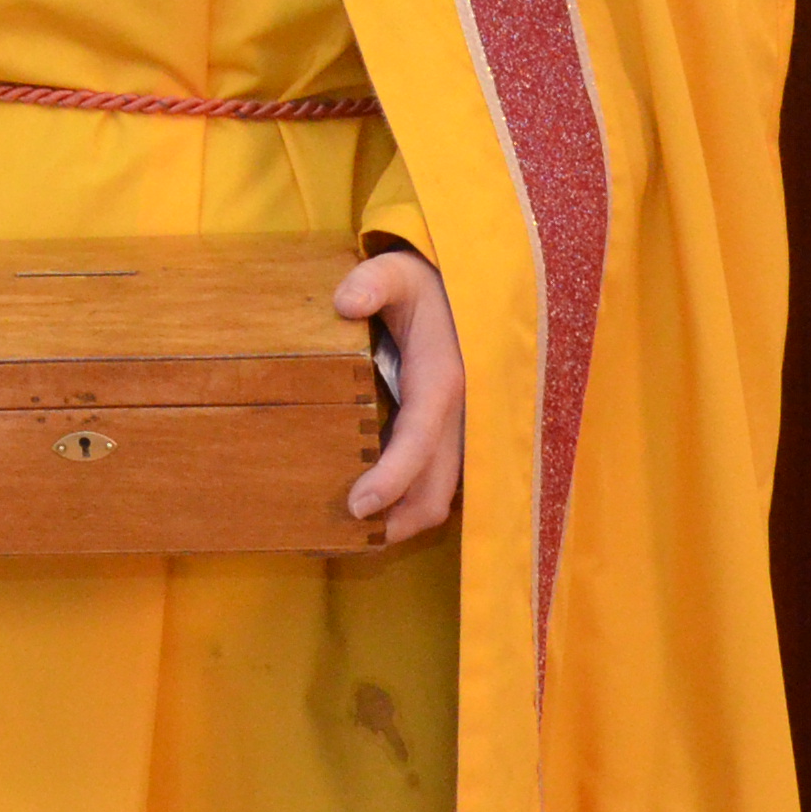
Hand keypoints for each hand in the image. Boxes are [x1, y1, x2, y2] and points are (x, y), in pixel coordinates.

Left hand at [338, 248, 465, 541]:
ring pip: (441, 494)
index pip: (420, 442)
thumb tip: (345, 303)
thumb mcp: (398, 271)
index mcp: (443, 382)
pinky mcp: (454, 436)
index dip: (392, 480)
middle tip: (341, 541)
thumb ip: (372, 282)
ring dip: (402, 520)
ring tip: (350, 538)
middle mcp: (461, 416)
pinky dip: (408, 502)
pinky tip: (372, 509)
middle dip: (396, 522)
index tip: (358, 507)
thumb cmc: (425, 284)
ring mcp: (461, 431)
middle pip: (436, 489)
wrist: (469, 290)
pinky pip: (436, 481)